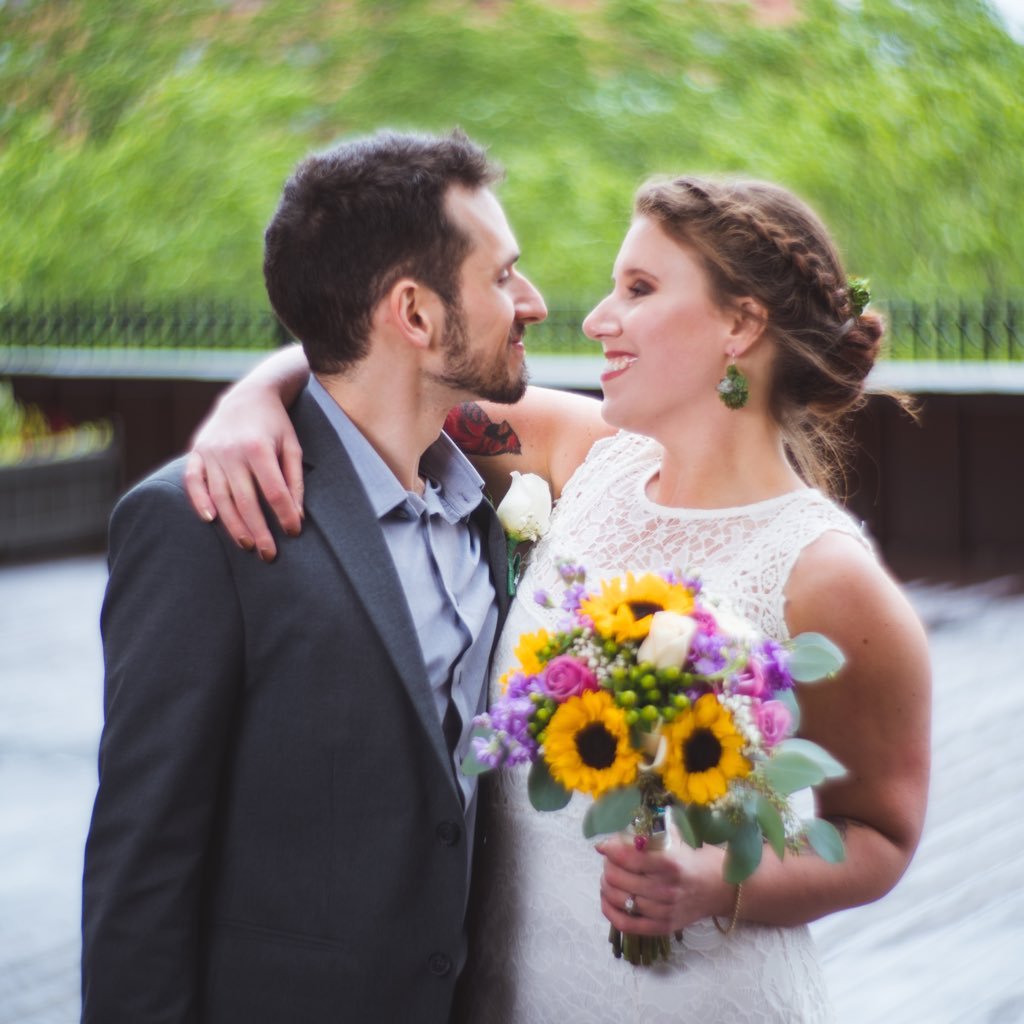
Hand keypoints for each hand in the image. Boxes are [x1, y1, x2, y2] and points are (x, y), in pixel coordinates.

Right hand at [184, 382, 303, 560]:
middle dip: (259, 531)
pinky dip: (199, 501)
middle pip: (245, 501)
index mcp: (259, 448)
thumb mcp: (292, 446)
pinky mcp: (197, 452)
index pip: (274, 492)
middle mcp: (232, 452)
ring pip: (220, 498)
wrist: (248, 394)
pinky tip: (210, 520)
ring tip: (248, 545)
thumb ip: (294, 481)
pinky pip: (193, 481)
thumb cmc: (275, 425)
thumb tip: (295, 516)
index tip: (293, 532)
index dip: (284, 516)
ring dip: (233, 525)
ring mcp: (211, 452)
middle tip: (269, 555)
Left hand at [597, 833, 729, 936]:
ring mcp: (664, 912)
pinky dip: (610, 911)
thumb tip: (622, 825)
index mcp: (671, 864)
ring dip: (607, 884)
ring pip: (619, 899)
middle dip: (608, 865)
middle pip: (618, 878)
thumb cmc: (696, 858)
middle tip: (610, 859)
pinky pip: (626, 924)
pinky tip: (606, 898)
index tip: (603, 844)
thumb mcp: (679, 838)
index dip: (611, 848)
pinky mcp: (662, 927)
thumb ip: (653, 830)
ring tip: (609, 875)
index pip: (629, 857)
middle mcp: (667, 890)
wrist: (721, 888)